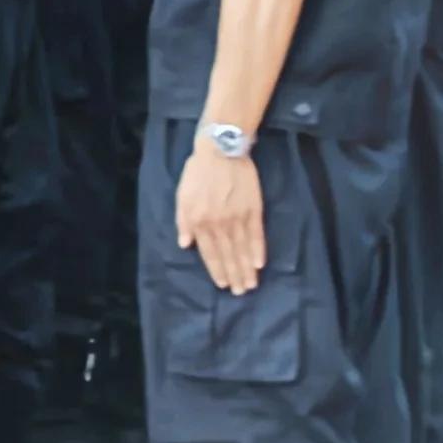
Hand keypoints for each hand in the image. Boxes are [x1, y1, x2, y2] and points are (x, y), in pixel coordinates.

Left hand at [177, 145, 266, 293]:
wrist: (221, 150)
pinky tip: (260, 264)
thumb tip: (185, 245)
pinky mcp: (253, 209)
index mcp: (200, 221)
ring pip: (242, 249)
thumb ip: (183, 221)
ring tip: (251, 284)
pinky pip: (256, 234)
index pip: (209, 252)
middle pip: (228, 254)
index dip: (216, 269)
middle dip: (234, 275)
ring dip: (246, 268)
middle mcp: (219, 223)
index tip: (223, 284)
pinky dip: (258, 250)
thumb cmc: (197, 173)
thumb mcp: (182, 196)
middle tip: (241, 292)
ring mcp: (237, 217)